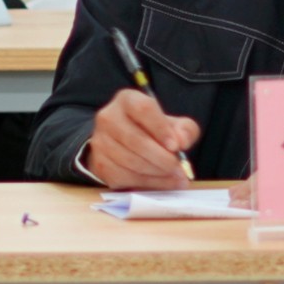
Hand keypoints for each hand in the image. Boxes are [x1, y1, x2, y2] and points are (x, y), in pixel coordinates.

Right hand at [84, 87, 202, 191]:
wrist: (123, 143)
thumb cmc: (152, 130)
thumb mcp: (172, 124)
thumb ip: (184, 129)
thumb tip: (182, 141)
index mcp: (127, 100)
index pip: (143, 109)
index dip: (161, 128)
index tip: (176, 147)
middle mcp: (108, 117)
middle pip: (136, 140)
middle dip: (162, 158)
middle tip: (180, 169)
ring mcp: (100, 141)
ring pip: (131, 161)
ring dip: (157, 173)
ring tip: (176, 177)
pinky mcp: (99, 163)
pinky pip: (125, 177)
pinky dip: (148, 183)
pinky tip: (162, 182)